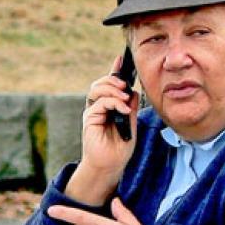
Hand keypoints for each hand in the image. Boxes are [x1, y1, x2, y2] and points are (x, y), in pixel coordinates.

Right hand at [67, 55, 139, 204]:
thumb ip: (131, 109)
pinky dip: (113, 102)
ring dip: (112, 89)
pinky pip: (100, 103)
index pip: (110, 85)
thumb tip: (134, 92)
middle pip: (102, 83)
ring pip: (98, 89)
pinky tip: (123, 109)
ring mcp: (93, 112)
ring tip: (124, 97)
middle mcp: (99, 106)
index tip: (120, 59)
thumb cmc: (120, 147)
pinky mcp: (90, 119)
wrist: (111, 165)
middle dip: (113, 79)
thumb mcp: (131, 125)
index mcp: (109, 106)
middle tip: (125, 85)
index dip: (114, 71)